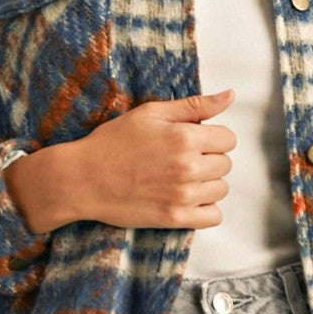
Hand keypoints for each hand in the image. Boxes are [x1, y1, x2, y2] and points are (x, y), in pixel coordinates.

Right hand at [73, 89, 236, 229]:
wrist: (82, 178)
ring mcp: (182, 195)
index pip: (228, 139)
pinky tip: (185, 199)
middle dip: (208, 159)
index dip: (211, 138)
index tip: (192, 141)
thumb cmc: (112, 142)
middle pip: (225, 164)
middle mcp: (188, 166)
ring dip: (207, 184)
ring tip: (180, 179)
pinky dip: (205, 209)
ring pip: (221, 190)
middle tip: (180, 160)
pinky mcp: (174, 218)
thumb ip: (194, 105)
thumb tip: (230, 95)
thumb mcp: (150, 113)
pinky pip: (213, 217)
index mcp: (185, 137)